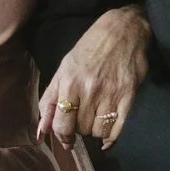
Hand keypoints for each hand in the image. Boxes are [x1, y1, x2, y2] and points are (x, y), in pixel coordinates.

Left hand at [38, 6, 151, 149]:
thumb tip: (41, 131)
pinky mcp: (128, 96)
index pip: (61, 124)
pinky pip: (118, 128)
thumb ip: (50, 100)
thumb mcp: (64, 69)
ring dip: (94, 131)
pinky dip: (111, 138)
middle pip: (81, 129)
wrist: (123, 30)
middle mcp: (90, 90)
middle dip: (79, 129)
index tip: (65, 140)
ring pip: (98, 132)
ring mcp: (111, 94)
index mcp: (70, 83)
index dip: (61, 137)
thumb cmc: (90, 48)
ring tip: (94, 119)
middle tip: (82, 119)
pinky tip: (107, 137)